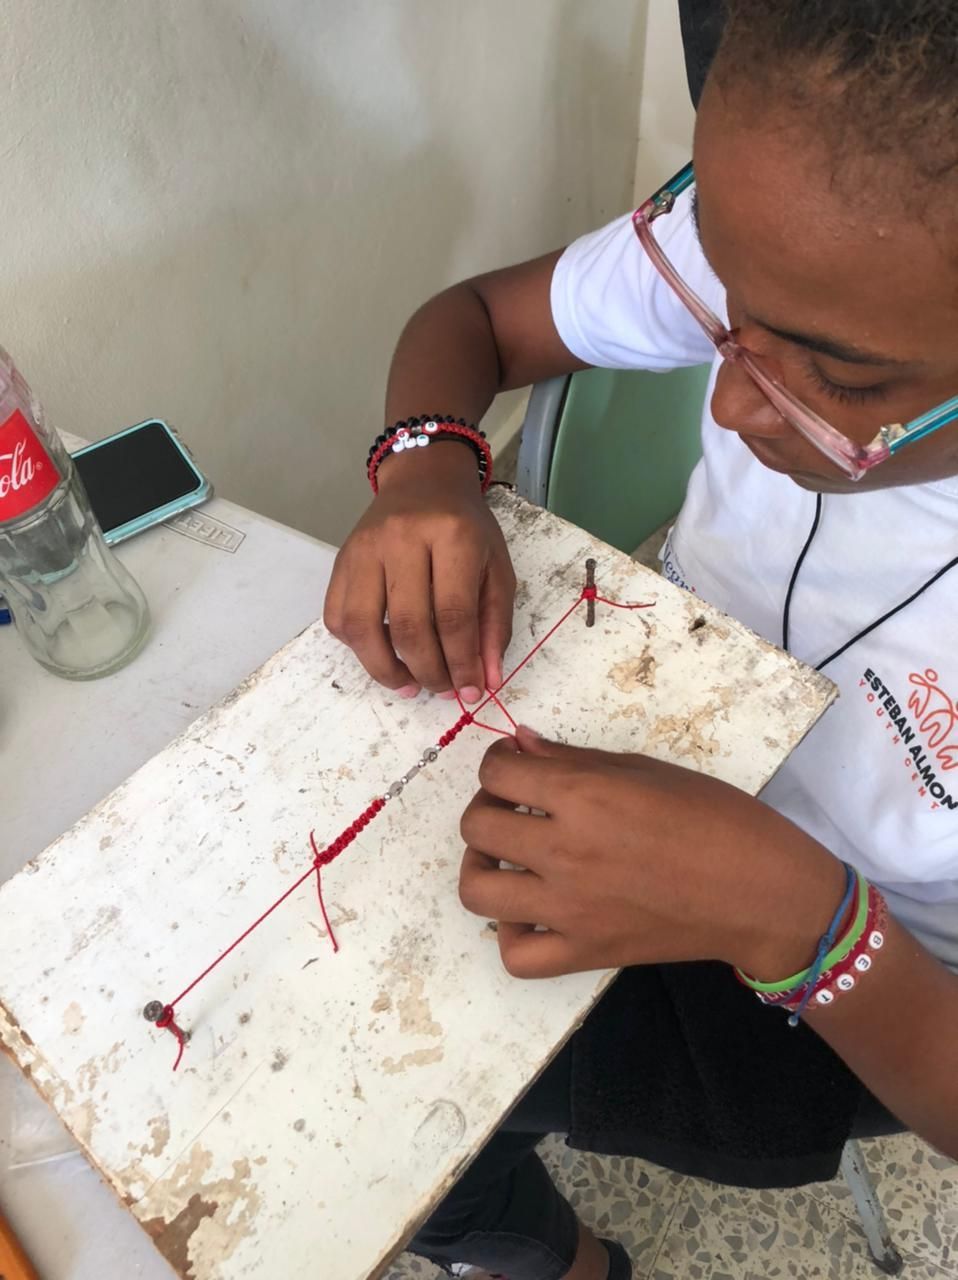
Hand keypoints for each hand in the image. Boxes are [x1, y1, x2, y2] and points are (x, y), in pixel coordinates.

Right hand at [324, 444, 515, 700]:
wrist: (424, 480)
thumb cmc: (467, 527)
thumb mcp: (496, 567)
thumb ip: (494, 625)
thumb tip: (485, 681)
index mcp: (452, 536)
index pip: (454, 615)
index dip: (462, 662)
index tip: (469, 691)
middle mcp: (402, 539)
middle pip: (409, 625)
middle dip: (428, 672)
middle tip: (441, 689)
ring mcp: (364, 548)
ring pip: (362, 626)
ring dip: (385, 669)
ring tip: (408, 685)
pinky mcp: (340, 560)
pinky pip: (338, 616)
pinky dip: (357, 647)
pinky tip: (381, 654)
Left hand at [459, 727, 845, 978]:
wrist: (760, 891)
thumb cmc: (715, 816)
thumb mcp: (645, 769)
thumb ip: (574, 758)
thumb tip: (520, 743)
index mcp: (584, 796)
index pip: (498, 772)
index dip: (500, 763)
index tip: (518, 767)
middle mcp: (566, 850)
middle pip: (478, 826)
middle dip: (487, 807)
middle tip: (515, 806)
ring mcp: (569, 909)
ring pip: (478, 890)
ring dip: (482, 866)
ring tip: (510, 856)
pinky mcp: (584, 953)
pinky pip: (515, 954)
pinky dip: (511, 932)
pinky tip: (531, 910)